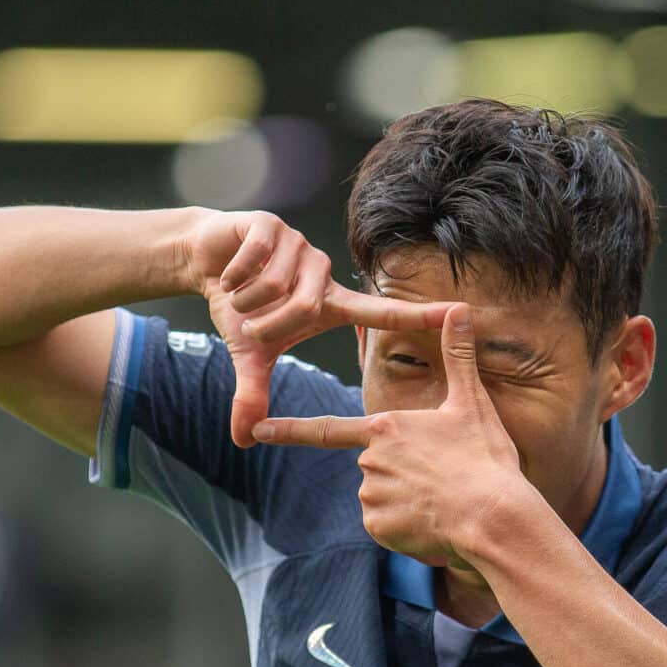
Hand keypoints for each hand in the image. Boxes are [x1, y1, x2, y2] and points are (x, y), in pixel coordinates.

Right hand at [183, 209, 458, 446]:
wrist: (206, 261)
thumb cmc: (241, 308)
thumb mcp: (251, 352)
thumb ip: (254, 393)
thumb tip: (244, 440)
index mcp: (332, 303)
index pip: (383, 312)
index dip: (420, 315)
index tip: (460, 312)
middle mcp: (324, 272)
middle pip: (304, 307)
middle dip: (268, 322)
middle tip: (252, 324)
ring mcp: (301, 246)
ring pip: (277, 286)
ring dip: (247, 299)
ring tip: (240, 294)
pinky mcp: (273, 225)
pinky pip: (256, 261)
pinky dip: (234, 277)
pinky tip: (229, 274)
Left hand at [250, 305, 535, 563]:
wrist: (494, 517)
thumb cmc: (484, 459)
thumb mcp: (472, 403)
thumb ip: (458, 356)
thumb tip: (461, 308)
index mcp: (385, 428)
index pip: (325, 429)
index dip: (288, 430)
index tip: (257, 429)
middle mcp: (370, 460)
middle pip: (374, 467)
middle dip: (402, 476)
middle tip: (442, 479)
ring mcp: (371, 495)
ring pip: (381, 498)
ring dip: (406, 503)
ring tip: (442, 501)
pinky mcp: (379, 527)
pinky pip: (387, 527)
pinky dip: (407, 528)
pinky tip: (434, 523)